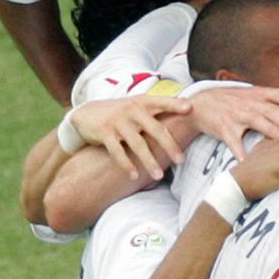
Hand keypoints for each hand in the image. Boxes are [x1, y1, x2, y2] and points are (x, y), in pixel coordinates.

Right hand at [70, 94, 192, 180]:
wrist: (87, 113)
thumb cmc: (122, 113)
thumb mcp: (138, 105)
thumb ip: (159, 108)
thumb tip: (191, 109)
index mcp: (143, 102)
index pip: (163, 102)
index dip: (176, 104)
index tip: (191, 108)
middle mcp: (132, 110)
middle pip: (155, 129)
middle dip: (169, 146)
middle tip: (181, 161)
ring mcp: (117, 121)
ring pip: (137, 144)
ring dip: (149, 162)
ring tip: (158, 176)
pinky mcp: (104, 132)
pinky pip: (117, 152)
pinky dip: (126, 165)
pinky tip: (134, 175)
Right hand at [188, 86, 278, 158]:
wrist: (202, 103)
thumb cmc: (232, 101)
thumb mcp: (252, 95)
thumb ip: (272, 101)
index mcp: (259, 94)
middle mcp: (249, 102)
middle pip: (272, 110)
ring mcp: (236, 114)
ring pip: (256, 121)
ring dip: (271, 131)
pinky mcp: (224, 127)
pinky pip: (234, 141)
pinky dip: (240, 151)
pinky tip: (249, 161)